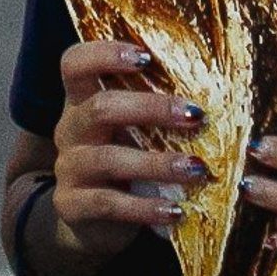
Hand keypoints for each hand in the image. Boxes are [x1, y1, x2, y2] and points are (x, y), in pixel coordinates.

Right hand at [48, 40, 206, 263]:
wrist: (88, 221)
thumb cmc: (120, 164)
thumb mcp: (126, 132)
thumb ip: (150, 113)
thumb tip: (208, 99)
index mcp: (80, 101)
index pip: (75, 62)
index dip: (105, 54)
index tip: (146, 57)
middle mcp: (69, 129)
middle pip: (101, 107)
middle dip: (151, 108)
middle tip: (195, 116)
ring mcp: (68, 169)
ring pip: (109, 159)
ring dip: (158, 163)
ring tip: (197, 169)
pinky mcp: (71, 206)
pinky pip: (109, 204)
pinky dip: (145, 207)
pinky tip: (176, 212)